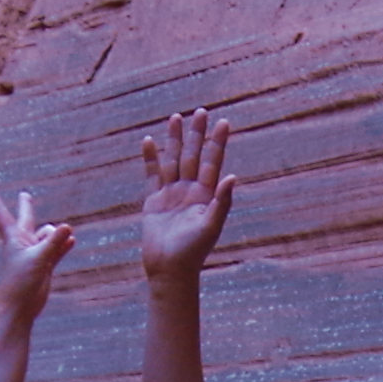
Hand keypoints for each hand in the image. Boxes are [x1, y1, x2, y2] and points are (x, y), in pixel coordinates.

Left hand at [0, 179, 72, 314]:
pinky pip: (56, 251)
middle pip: (26, 219)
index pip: (1, 212)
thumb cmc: (21, 283)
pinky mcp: (44, 266)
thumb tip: (67, 227)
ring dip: (56, 235)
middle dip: (26, 207)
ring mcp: (34, 254)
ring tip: (68, 236)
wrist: (21, 307)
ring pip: (47, 236)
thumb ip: (53, 243)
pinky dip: (63, 245)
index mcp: (13, 238)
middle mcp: (23, 243)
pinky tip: (72, 240)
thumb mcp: (39, 259)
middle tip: (25, 196)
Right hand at [135, 108, 234, 281]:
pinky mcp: (154, 201)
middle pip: (193, 156)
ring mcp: (171, 194)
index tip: (223, 122)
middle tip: (200, 112)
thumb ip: (222, 201)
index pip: (213, 162)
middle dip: (196, 134)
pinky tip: (150, 141)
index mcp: (206, 195)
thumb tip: (232, 176)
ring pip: (172, 160)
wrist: (170, 269)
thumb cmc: (193, 251)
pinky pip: (152, 175)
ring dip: (174, 140)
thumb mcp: (211, 226)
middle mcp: (190, 191)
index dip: (218, 142)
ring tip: (175, 117)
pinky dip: (150, 158)